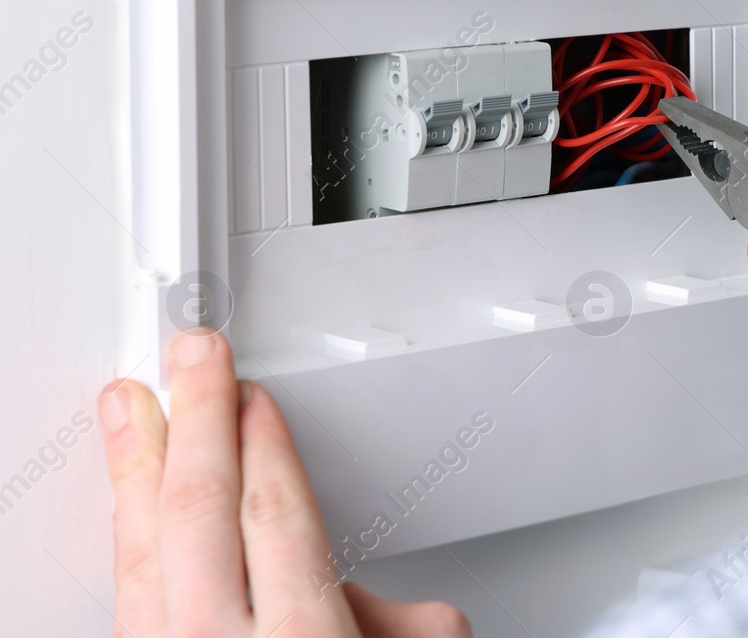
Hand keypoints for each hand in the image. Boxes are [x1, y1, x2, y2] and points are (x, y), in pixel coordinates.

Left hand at [100, 329, 470, 636]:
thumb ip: (404, 623)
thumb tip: (391, 601)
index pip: (276, 512)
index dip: (264, 443)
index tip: (252, 393)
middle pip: (203, 508)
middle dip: (198, 416)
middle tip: (193, 357)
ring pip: (142, 546)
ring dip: (136, 463)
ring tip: (130, 407)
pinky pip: (124, 588)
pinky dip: (122, 530)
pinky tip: (125, 502)